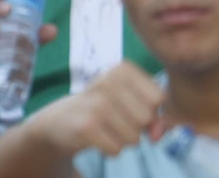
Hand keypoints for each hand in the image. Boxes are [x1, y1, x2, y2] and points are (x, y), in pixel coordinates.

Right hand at [16, 62, 166, 157]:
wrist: (60, 120)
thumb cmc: (103, 110)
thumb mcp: (131, 103)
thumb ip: (155, 116)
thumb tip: (157, 135)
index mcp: (122, 69)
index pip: (158, 98)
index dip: (151, 111)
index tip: (132, 107)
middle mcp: (108, 81)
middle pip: (147, 119)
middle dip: (137, 128)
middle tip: (116, 120)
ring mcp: (97, 104)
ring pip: (134, 138)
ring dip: (123, 140)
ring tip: (106, 128)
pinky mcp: (86, 126)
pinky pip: (117, 150)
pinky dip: (111, 149)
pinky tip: (97, 138)